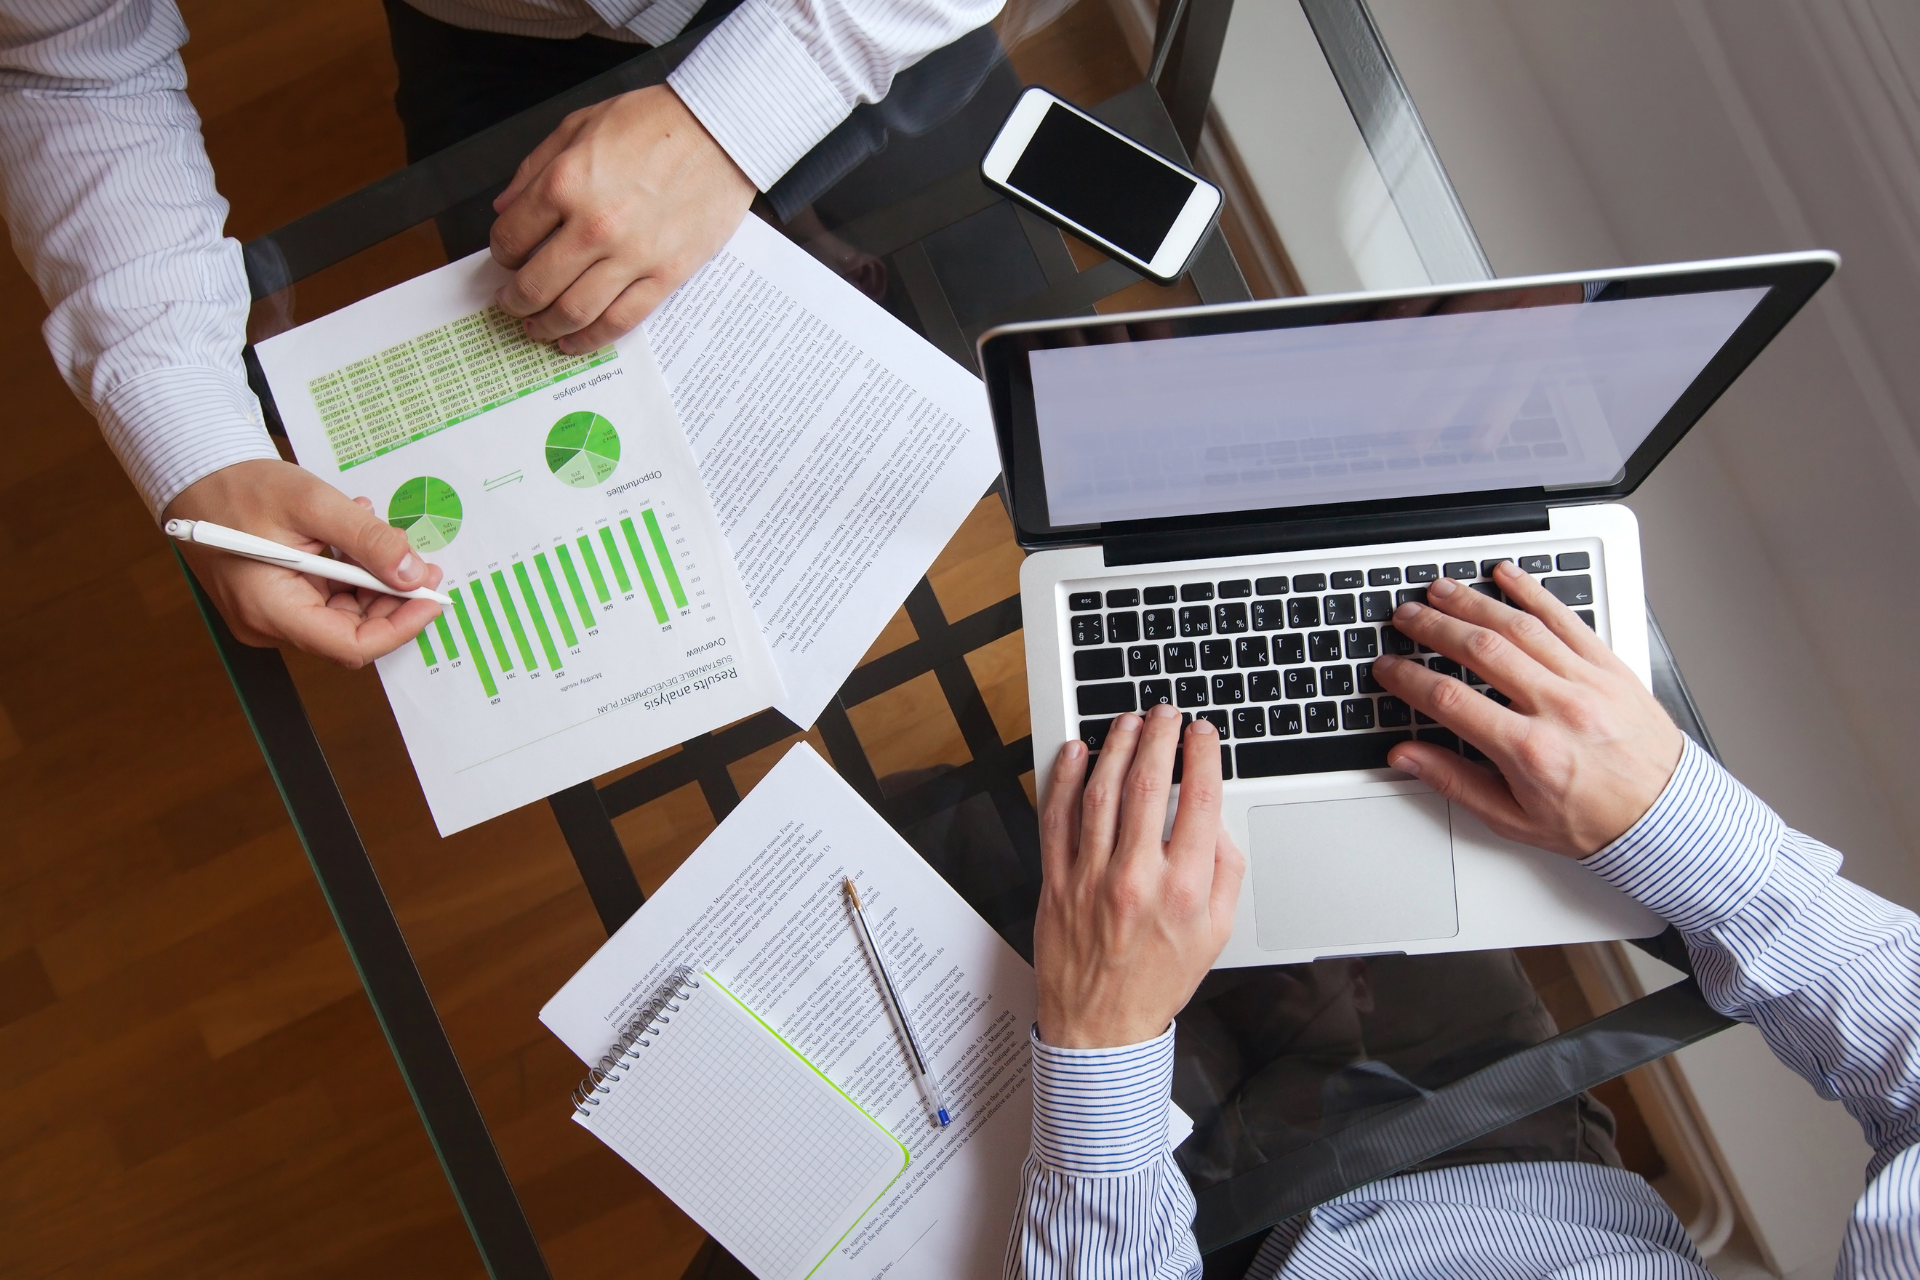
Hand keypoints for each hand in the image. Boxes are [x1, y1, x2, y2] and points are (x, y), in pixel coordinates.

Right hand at [163, 459, 444, 668]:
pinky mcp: (276, 598)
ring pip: (343, 613)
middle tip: (422, 564)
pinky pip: (326, 596)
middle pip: (351, 631)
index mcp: (270, 610)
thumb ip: (367, 541)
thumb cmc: (240, 486)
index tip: (431, 597)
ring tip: (379, 534)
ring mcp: (270, 613)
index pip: (350, 645)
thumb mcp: (313, 504)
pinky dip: (350, 571)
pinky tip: (354, 536)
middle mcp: (268, 623)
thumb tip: (413, 573)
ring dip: (372, 579)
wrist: (198, 473)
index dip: (400, 626)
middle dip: (392, 599)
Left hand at [488, 85, 754, 352]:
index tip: (508, 259)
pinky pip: (622, 319)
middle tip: (511, 305)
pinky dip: (591, 339)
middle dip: (516, 301)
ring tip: (537, 328)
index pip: (511, 238)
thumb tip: (504, 208)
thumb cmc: (653, 123)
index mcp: (565, 183)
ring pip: (574, 311)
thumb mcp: (578, 126)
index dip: (502, 254)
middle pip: (536, 285)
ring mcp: (633, 255)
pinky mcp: (666, 274)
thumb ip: (534, 168)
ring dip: (546, 327)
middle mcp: (594, 225)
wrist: (720, 131)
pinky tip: (574, 342)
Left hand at [1035, 705, 1244, 1047]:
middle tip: (1165, 713)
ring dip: (1115, 747)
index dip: (1203, 756)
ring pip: (1100, 792)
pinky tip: (1075, 753)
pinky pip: (1056, 818)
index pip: (1198, 802)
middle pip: (1148, 785)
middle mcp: (1135, 878)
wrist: (1101, 1025)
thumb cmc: (1158, 979)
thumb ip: (1223, 871)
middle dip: (1159, 737)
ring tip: (1127, 722)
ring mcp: (1089, 877)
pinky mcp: (1055, 881)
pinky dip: (1064, 779)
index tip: (1203, 734)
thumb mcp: (1216, 932)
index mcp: (1182, 890)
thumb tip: (1216, 819)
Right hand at [1371, 562, 1685, 856]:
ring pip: (1519, 626)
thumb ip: (1456, 783)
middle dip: (1434, 628)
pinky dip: (1534, 592)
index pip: (1450, 699)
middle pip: (1480, 650)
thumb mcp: (1514, 820)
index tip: (1388, 669)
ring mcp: (1586, 682)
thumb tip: (1408, 757)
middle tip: (1405, 618)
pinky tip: (1508, 576)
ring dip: (1474, 603)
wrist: (1668, 818)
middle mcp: (1558, 708)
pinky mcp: (1609, 666)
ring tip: (1441, 591)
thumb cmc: (1596, 821)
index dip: (1409, 679)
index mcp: (1529, 750)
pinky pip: (1566, 619)